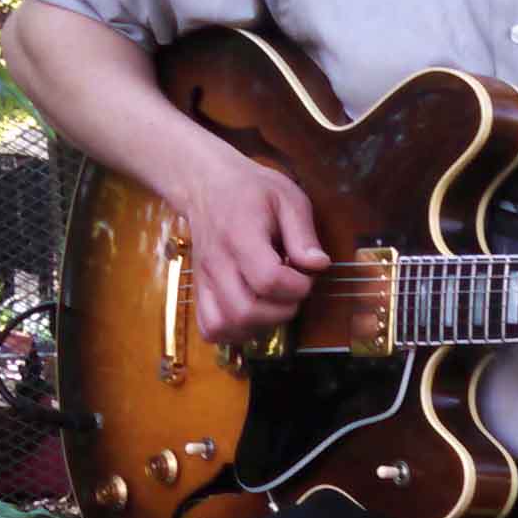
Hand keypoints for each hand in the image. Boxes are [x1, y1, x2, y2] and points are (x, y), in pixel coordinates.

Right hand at [175, 141, 327, 343]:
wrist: (206, 185)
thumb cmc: (251, 190)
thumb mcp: (287, 198)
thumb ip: (304, 234)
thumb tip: (318, 266)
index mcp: (241, 236)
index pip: (268, 280)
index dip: (298, 286)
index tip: (306, 274)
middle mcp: (217, 263)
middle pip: (245, 311)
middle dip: (282, 311)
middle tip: (293, 292)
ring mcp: (204, 280)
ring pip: (226, 326)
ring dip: (259, 325)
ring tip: (274, 303)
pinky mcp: (199, 290)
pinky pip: (210, 328)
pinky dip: (234, 332)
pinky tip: (253, 315)